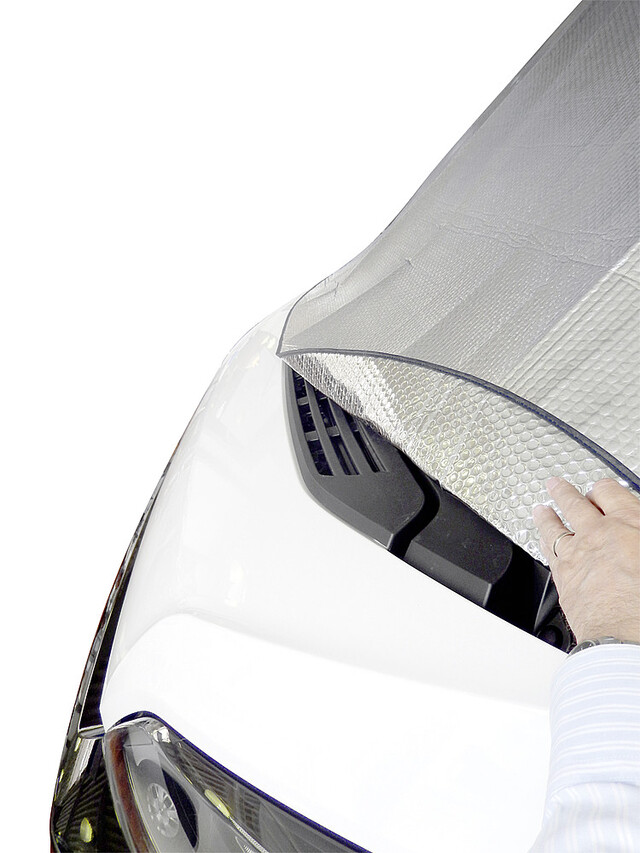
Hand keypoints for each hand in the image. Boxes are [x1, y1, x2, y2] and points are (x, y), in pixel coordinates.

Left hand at [533, 477, 639, 644]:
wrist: (630, 637)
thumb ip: (637, 534)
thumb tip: (635, 533)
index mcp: (630, 523)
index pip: (611, 492)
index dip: (604, 488)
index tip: (601, 488)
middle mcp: (599, 533)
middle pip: (576, 504)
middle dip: (565, 493)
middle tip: (556, 486)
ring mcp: (577, 555)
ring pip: (554, 526)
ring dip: (547, 515)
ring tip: (541, 509)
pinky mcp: (563, 577)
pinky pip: (548, 551)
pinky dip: (542, 541)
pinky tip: (541, 541)